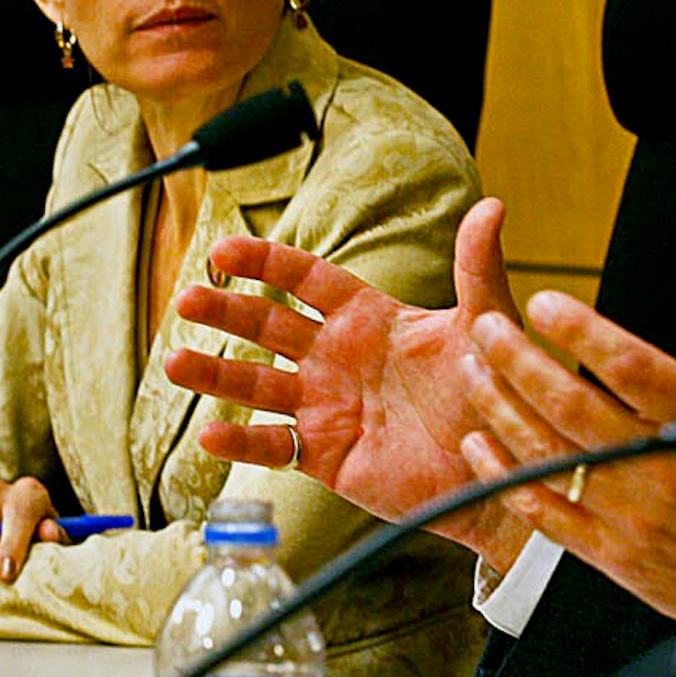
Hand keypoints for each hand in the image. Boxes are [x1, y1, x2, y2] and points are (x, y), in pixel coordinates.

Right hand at [167, 198, 533, 570]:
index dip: (264, 264)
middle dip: (226, 313)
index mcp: (367, 318)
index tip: (224, 251)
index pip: (304, 280)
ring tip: (175, 363)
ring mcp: (326, 407)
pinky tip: (209, 436)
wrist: (500, 471)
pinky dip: (241, 443)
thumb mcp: (485, 326)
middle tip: (187, 301)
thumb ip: (477, 268)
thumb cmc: (494, 393)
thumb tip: (492, 205)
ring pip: (257, 386)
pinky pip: (274, 446)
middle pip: (267, 327)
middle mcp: (336, 358)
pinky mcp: (325, 455)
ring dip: (215, 375)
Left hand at [457, 240, 675, 676]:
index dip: (582, 333)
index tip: (545, 303)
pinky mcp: (618, 559)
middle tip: (487, 325)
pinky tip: (479, 447)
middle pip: (573, 407)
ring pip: (550, 457)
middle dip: (520, 361)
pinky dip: (506, 479)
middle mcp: (667, 474)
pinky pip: (546, 516)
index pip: (634, 370)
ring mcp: (637, 520)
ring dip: (503, 409)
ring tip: (473, 368)